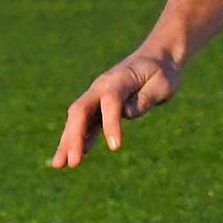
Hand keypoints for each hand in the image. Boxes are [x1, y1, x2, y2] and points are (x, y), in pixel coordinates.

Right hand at [50, 51, 181, 168]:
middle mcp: (102, 86)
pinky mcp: (99, 106)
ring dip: (68, 141)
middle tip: (73, 162)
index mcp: (120, 78)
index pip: (110, 101)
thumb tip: (126, 113)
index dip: (111, 124)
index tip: (116, 147)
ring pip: (77, 119)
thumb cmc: (162, 72)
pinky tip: (75, 157)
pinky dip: (80, 139)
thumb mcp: (163, 83)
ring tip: (59, 164)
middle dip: (75, 136)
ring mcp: (97, 95)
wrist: (157, 58)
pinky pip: (86, 123)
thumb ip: (145, 98)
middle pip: (81, 110)